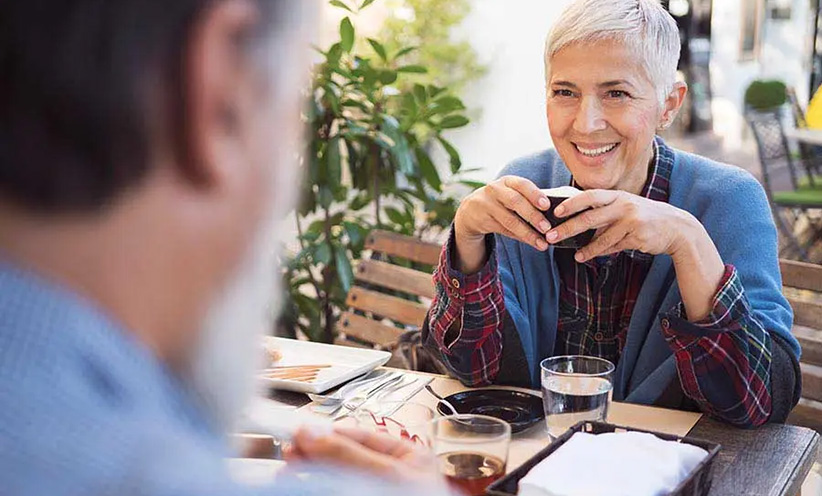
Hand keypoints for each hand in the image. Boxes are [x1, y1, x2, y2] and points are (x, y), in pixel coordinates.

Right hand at [289, 426, 442, 483]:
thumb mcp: (387, 477)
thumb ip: (350, 455)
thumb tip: (314, 433)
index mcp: (408, 458)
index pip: (361, 436)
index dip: (329, 433)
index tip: (300, 433)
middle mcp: (390, 477)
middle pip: (343, 457)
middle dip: (315, 454)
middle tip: (290, 453)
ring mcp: (371, 493)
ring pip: (334, 479)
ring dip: (311, 473)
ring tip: (291, 470)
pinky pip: (334, 491)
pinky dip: (317, 488)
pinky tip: (303, 484)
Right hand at [453, 176, 550, 272]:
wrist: (471, 210)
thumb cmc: (501, 201)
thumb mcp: (510, 194)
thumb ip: (527, 200)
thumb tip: (553, 216)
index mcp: (507, 181)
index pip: (522, 185)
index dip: (534, 194)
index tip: (547, 205)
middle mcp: (495, 190)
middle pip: (515, 202)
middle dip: (532, 215)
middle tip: (547, 227)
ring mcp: (486, 205)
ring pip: (510, 220)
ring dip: (528, 233)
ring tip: (542, 243)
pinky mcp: (482, 220)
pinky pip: (504, 230)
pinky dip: (520, 237)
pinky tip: (532, 242)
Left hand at [546, 189, 697, 262]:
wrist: (677, 228)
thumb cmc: (646, 218)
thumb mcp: (626, 209)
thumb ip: (605, 214)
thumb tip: (579, 223)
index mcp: (617, 196)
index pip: (590, 196)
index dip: (572, 203)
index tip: (556, 211)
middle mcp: (623, 205)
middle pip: (590, 217)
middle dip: (568, 228)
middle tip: (551, 236)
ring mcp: (631, 220)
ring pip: (601, 236)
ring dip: (585, 248)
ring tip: (572, 255)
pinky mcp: (637, 236)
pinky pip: (613, 246)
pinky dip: (598, 252)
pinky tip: (586, 257)